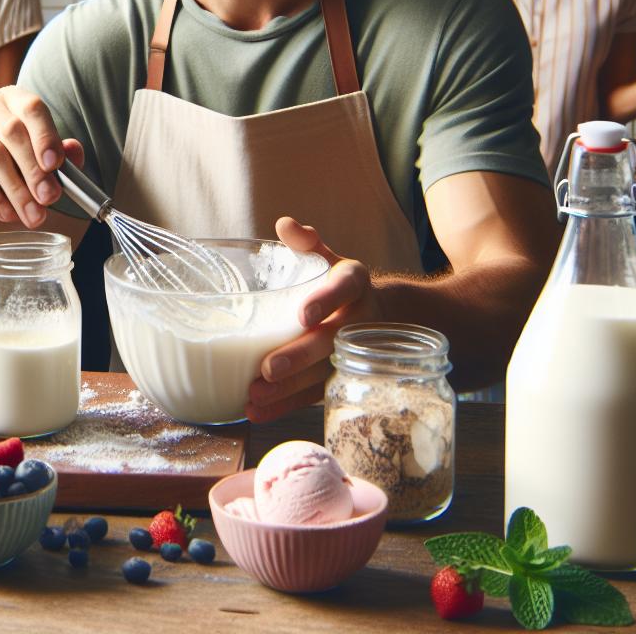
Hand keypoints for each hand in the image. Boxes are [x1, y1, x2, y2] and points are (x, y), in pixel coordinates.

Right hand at [0, 85, 81, 227]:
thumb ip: (57, 152)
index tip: (56, 165)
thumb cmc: (5, 159)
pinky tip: (7, 214)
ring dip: (16, 190)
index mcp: (11, 96)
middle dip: (34, 170)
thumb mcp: (34, 156)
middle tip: (49, 199)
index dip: (45, 136)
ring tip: (32, 215)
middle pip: (12, 132)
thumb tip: (74, 152)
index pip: (32, 108)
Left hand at [246, 217, 383, 423]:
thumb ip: (307, 243)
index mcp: (355, 283)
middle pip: (330, 341)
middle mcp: (359, 321)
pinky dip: (286, 405)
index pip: (343, 289)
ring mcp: (351, 354)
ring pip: (321, 374)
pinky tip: (258, 411)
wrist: (379, 316)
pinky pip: (313, 395)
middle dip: (300, 357)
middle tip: (269, 368)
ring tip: (255, 395)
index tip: (303, 315)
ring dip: (288, 389)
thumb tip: (286, 225)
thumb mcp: (329, 257)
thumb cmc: (340, 284)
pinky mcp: (338, 378)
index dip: (325, 301)